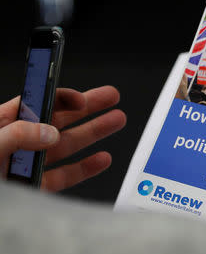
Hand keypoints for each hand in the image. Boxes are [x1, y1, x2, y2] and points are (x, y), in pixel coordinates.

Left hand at [0, 86, 125, 191]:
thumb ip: (16, 134)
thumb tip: (49, 132)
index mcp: (4, 124)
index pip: (38, 101)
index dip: (62, 96)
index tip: (81, 98)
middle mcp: (21, 142)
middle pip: (61, 118)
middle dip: (89, 106)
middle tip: (109, 97)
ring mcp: (30, 165)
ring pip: (69, 144)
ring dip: (95, 132)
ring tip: (116, 120)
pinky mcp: (37, 187)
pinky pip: (67, 175)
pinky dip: (87, 167)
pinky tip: (100, 158)